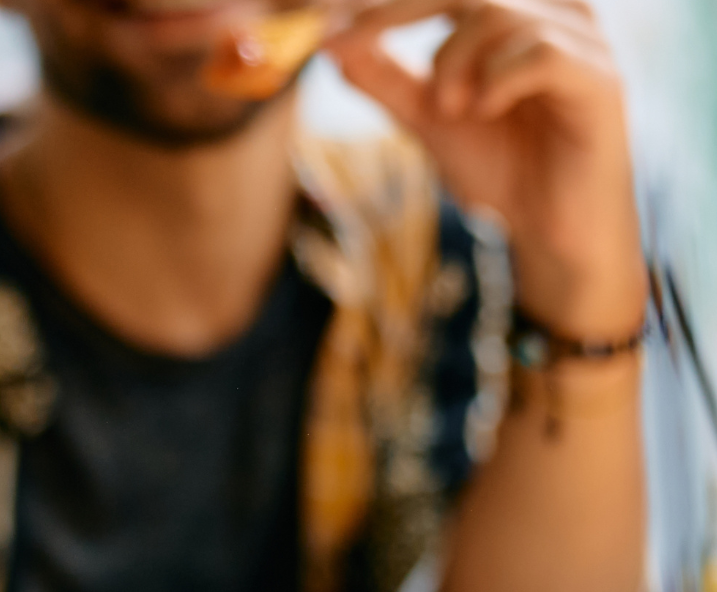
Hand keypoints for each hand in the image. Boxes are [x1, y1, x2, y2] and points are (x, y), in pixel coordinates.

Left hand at [329, 0, 645, 339]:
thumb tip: (330, 41)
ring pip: (498, 14)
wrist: (549, 229)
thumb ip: (383, 78)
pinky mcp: (601, 79)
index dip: (385, 3)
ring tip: (447, 111)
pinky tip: (484, 110)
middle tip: (357, 46)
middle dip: (398, 12)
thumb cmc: (500, 167)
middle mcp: (557, 12)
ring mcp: (585, 41)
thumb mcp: (426, 116)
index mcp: (519, 11)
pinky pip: (541, 53)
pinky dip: (496, 80)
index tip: (331, 30)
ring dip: (452, 64)